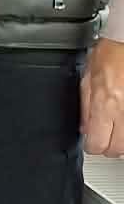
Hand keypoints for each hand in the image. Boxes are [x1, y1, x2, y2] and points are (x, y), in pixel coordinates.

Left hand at [82, 39, 123, 156]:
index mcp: (104, 103)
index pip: (97, 143)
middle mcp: (122, 110)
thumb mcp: (87, 80)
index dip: (92, 146)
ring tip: (116, 130)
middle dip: (109, 147)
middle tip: (105, 138)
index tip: (91, 142)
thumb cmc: (109, 54)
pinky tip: (122, 121)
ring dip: (121, 141)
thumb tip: (84, 127)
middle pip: (117, 149)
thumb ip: (85, 106)